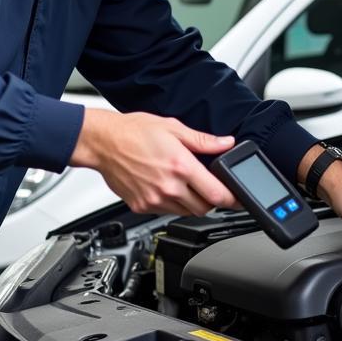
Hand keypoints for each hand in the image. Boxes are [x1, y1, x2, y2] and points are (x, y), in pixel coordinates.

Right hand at [70, 108, 236, 215]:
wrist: (103, 142)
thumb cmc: (134, 131)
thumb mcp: (173, 128)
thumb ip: (203, 140)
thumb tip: (226, 143)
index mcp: (181, 166)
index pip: (217, 194)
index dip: (232, 199)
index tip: (238, 198)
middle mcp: (169, 186)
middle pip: (204, 208)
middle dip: (211, 199)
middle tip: (208, 186)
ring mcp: (154, 199)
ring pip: (186, 213)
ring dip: (193, 203)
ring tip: (185, 184)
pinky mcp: (142, 206)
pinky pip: (167, 212)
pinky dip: (173, 204)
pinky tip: (167, 187)